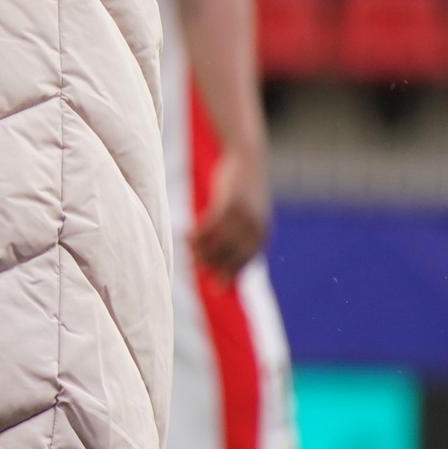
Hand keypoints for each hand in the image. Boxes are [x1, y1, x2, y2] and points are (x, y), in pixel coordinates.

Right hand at [190, 156, 270, 277]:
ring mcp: (242, 216)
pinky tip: (185, 236)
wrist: (248, 157)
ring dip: (200, 251)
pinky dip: (196, 235)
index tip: (215, 290)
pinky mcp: (228, 202)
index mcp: (262, 235)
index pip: (245, 264)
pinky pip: (209, 226)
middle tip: (194, 266)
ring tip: (187, 251)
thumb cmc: (244, 190)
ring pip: (218, 243)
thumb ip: (241, 238)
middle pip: (230, 256)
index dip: (229, 277)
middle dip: (211, 265)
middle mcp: (255, 228)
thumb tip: (228, 259)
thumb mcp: (248, 216)